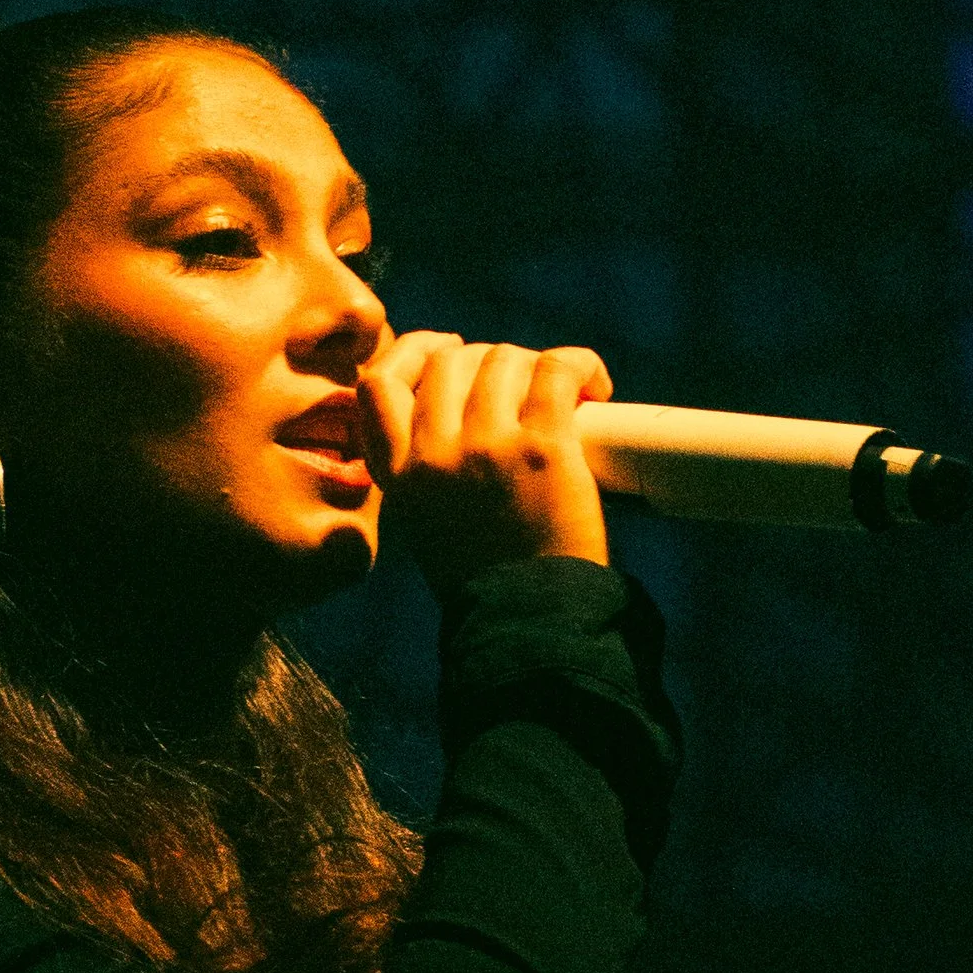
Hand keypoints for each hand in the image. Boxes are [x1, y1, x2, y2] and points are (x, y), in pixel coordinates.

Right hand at [355, 332, 614, 594]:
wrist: (532, 623)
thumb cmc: (492, 577)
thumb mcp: (430, 522)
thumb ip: (429, 466)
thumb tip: (468, 402)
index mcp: (400, 475)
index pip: (377, 384)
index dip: (416, 353)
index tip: (449, 350)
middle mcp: (433, 455)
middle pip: (450, 360)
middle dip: (491, 359)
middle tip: (524, 383)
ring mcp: (485, 447)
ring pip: (505, 358)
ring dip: (537, 366)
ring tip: (563, 395)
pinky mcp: (540, 447)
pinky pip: (557, 369)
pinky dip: (580, 366)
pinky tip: (595, 389)